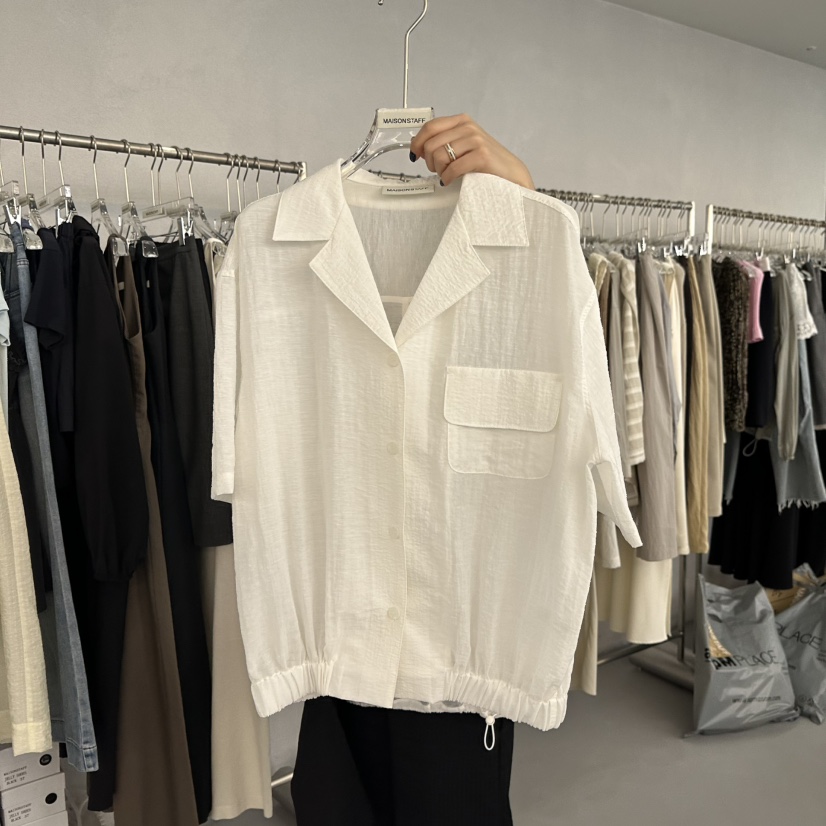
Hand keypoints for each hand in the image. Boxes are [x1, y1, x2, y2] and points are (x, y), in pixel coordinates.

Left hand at [409, 114, 534, 189]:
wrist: (511, 174)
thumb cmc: (486, 163)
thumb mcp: (463, 145)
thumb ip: (444, 141)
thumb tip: (418, 146)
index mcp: (462, 121)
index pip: (430, 127)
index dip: (418, 142)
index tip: (416, 154)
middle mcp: (468, 127)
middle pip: (431, 144)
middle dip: (430, 162)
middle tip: (439, 170)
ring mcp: (475, 140)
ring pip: (440, 156)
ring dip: (440, 171)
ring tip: (448, 175)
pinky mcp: (481, 155)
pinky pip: (452, 168)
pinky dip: (448, 178)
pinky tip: (452, 180)